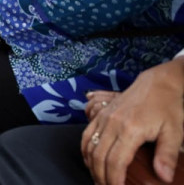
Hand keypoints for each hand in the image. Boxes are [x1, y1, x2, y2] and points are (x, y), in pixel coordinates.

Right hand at [83, 58, 183, 184]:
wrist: (157, 84)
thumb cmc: (167, 108)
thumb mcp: (174, 133)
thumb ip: (167, 155)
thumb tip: (164, 177)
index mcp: (129, 129)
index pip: (115, 161)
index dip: (113, 179)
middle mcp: (112, 123)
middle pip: (98, 155)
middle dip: (100, 176)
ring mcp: (104, 117)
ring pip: (88, 145)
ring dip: (90, 164)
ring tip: (97, 178)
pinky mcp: (101, 113)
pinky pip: (86, 134)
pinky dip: (85, 149)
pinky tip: (90, 160)